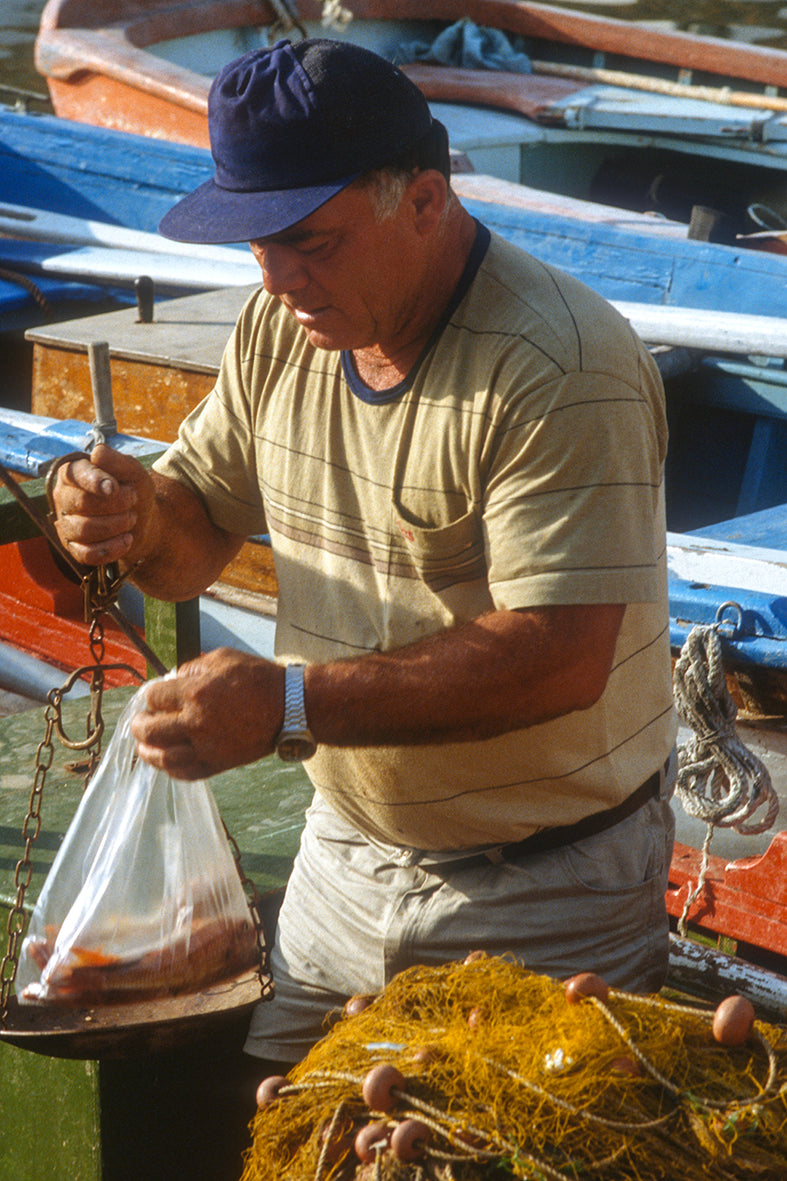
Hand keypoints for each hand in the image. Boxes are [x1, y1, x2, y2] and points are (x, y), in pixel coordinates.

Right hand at [50, 444, 153, 566]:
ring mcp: (67, 524)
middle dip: (115, 504)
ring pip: (84, 530)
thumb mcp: (133, 472)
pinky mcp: (75, 548)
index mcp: (74, 473)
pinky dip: (111, 548)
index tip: (114, 487)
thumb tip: (97, 453)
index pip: (75, 474)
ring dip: (115, 525)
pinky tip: (127, 539)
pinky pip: (86, 554)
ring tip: (131, 518)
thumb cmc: (134, 491)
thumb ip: (117, 461)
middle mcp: (64, 498)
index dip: (94, 481)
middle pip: (82, 503)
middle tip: (133, 500)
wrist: (145, 521)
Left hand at [130, 648, 285, 778]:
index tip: (153, 696)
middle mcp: (196, 722)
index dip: (150, 695)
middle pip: (151, 730)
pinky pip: (186, 773)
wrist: (290, 707)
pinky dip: (170, 769)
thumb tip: (173, 680)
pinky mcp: (219, 763)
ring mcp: (207, 747)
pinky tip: (165, 762)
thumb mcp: (223, 658)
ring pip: (164, 757)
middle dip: (139, 725)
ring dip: (148, 752)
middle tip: (138, 722)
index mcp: (195, 692)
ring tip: (143, 747)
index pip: (154, 697)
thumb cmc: (258, 678)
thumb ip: (192, 667)